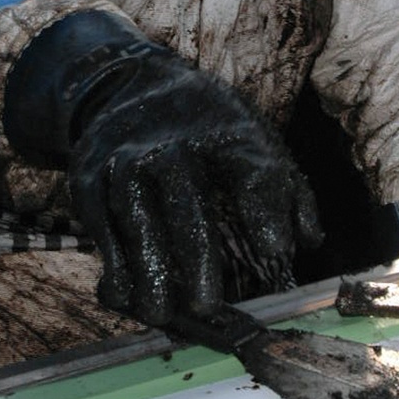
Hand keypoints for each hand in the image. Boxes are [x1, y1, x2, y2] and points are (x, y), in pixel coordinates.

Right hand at [67, 50, 322, 325]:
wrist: (127, 86)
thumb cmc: (206, 130)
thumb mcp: (253, 139)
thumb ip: (286, 191)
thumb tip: (308, 240)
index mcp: (228, 136)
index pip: (253, 172)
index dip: (265, 210)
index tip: (276, 250)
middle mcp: (173, 147)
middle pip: (186, 202)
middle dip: (195, 255)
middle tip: (206, 304)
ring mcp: (127, 163)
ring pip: (136, 219)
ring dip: (147, 269)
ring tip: (160, 313)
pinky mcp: (91, 179)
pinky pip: (100, 227)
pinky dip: (111, 264)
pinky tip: (124, 293)